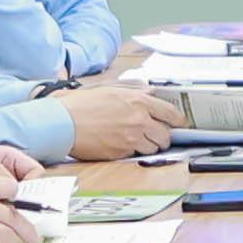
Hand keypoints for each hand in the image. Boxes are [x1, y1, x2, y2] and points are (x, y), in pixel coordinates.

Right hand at [57, 83, 174, 162]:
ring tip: (135, 139)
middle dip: (162, 135)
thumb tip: (149, 92)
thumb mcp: (110, 88)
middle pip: (166, 135)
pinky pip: (136, 154)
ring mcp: (131, 139)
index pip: (171, 113)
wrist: (63, 123)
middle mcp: (139, 121)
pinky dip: (132, 150)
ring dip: (148, 145)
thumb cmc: (82, 104)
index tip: (179, 122)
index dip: (178, 120)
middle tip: (155, 133)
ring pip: (153, 148)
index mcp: (138, 101)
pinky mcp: (121, 153)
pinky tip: (120, 143)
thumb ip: (134, 90)